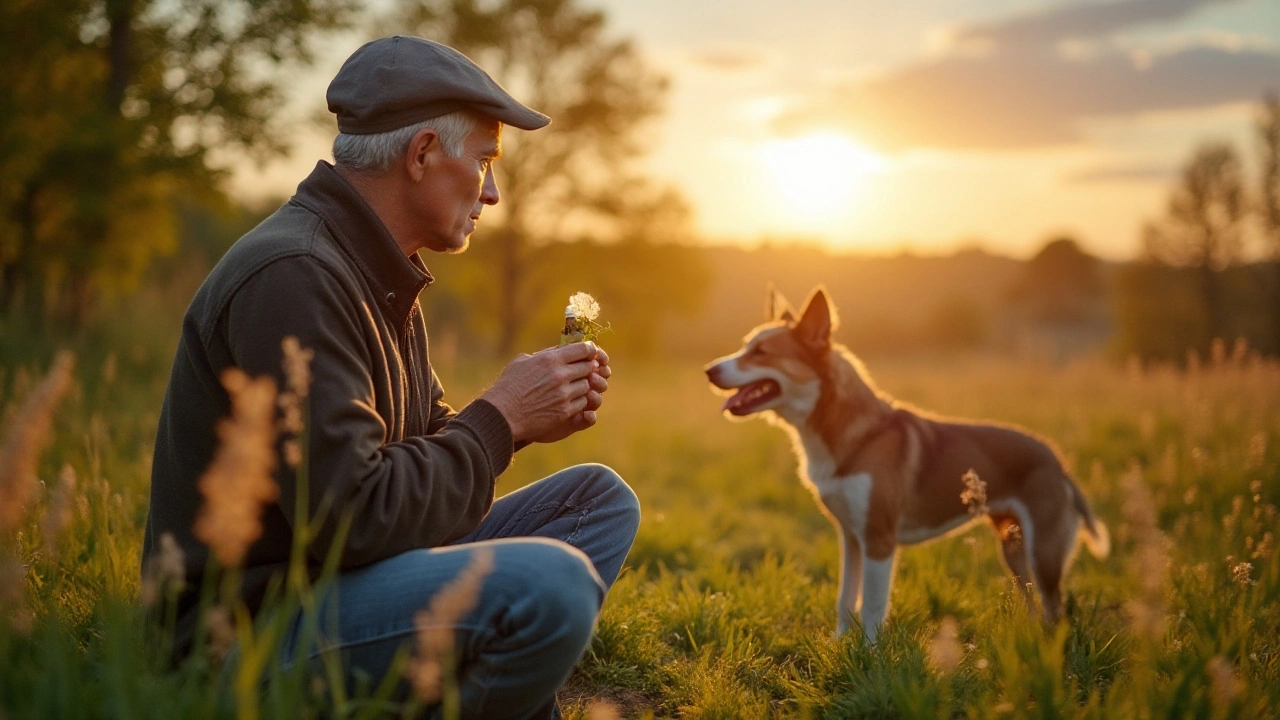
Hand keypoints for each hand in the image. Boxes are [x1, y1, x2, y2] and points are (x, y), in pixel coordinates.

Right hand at [481, 343, 610, 443]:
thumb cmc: (509, 386)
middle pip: (588, 367)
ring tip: (570, 388)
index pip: (583, 349)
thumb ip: (544, 354)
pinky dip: (578, 401)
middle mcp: (560, 375)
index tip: (589, 354)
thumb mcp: (523, 361)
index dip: (589, 350)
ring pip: (587, 386)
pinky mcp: (565, 411)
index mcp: (550, 359)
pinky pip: (582, 403)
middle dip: (586, 369)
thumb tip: (560, 349)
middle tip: (579, 372)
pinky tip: (567, 401)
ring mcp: (564, 394)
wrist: (502, 414)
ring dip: (581, 386)